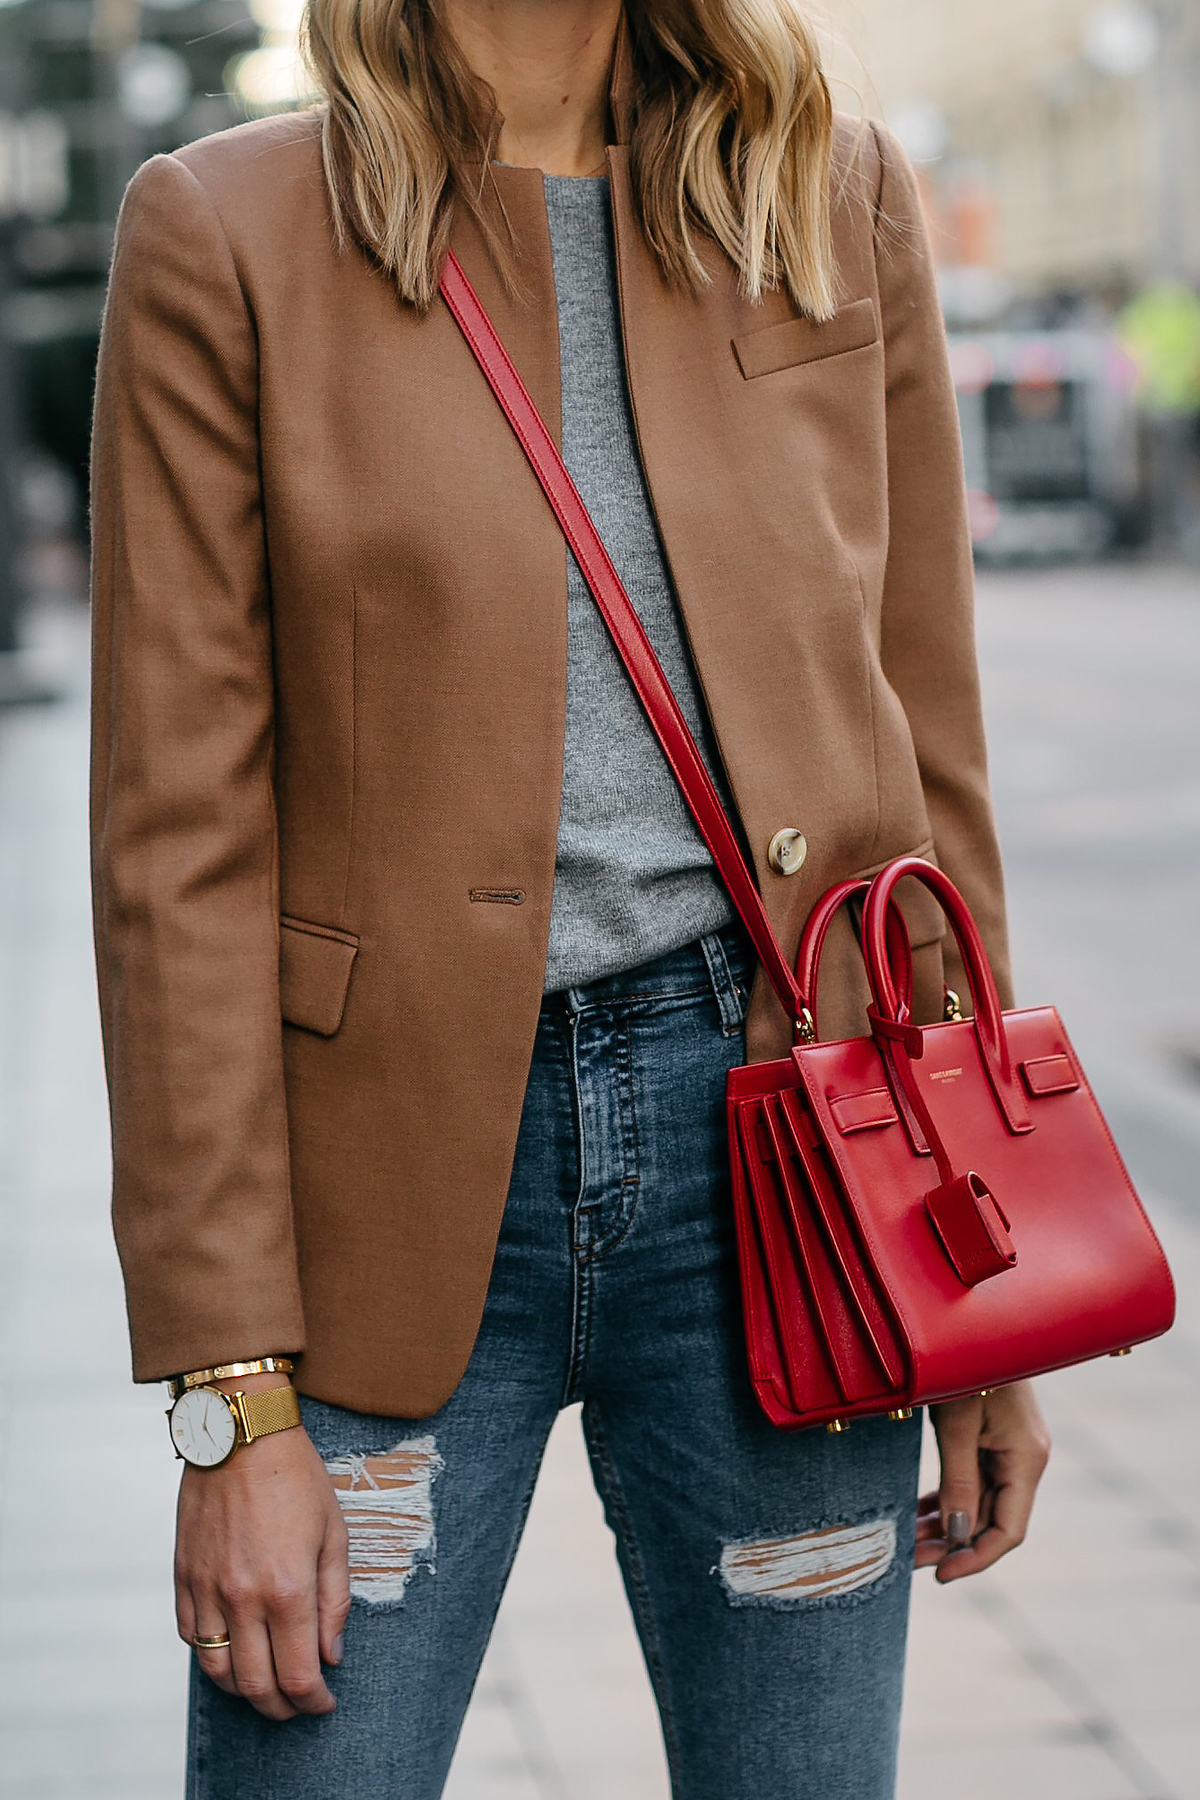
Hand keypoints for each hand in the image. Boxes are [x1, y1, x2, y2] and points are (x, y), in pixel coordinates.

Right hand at [174, 1376, 350, 1720]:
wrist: (239, 1432)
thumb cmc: (296, 1477)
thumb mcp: (334, 1533)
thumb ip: (335, 1600)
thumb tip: (332, 1655)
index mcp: (287, 1588)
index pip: (299, 1676)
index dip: (315, 1701)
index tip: (325, 1703)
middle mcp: (242, 1597)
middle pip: (257, 1686)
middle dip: (282, 1707)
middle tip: (299, 1704)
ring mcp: (207, 1589)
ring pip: (218, 1671)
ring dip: (244, 1690)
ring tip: (266, 1685)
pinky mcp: (183, 1576)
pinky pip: (191, 1637)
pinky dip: (212, 1655)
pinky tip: (234, 1649)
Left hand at [915, 1381, 1050, 1582]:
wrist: (980, 1321)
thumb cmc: (969, 1369)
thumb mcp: (956, 1425)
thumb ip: (958, 1481)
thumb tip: (956, 1536)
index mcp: (1026, 1460)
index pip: (1008, 1531)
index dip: (974, 1559)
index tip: (940, 1575)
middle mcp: (1024, 1461)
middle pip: (990, 1521)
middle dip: (951, 1544)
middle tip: (909, 1560)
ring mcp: (1010, 1450)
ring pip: (979, 1504)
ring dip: (947, 1525)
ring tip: (909, 1542)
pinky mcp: (994, 1440)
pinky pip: (973, 1483)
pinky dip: (948, 1500)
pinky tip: (920, 1513)